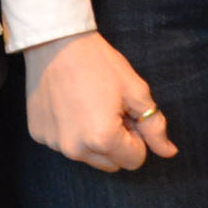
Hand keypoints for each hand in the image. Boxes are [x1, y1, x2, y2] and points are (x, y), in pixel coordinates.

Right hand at [23, 31, 177, 172]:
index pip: (135, 160)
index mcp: (103, 139)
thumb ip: (154, 126)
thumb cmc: (100, 64)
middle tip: (113, 110)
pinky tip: (71, 104)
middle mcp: (75, 149)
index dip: (138, 137)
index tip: (128, 113)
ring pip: (88, 156)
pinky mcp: (38, 135)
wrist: (56, 43)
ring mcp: (53, 144)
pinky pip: (65, 144)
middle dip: (118, 143)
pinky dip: (73, 131)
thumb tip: (169, 152)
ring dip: (95, 139)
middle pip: (111, 163)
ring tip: (91, 105)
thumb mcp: (136, 91)